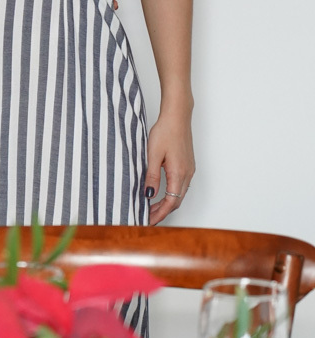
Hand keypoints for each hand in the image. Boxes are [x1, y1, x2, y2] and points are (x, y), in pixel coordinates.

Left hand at [144, 109, 194, 224]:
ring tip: (152, 207)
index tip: (149, 221)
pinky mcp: (187, 165)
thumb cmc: (165, 131)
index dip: (160, 214)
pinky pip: (180, 185)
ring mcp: (189, 169)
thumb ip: (151, 176)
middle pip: (176, 201)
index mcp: (178, 174)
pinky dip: (171, 194)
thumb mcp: (153, 154)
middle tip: (147, 217)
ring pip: (179, 194)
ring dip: (167, 203)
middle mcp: (187, 174)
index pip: (171, 203)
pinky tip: (161, 192)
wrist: (177, 116)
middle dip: (162, 212)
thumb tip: (149, 195)